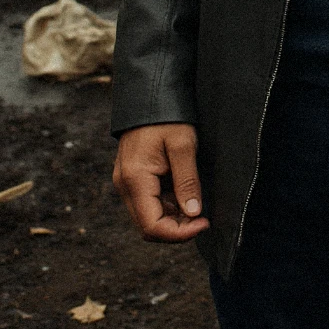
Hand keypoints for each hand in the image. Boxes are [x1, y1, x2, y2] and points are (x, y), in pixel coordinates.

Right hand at [113, 123, 209, 242]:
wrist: (149, 94)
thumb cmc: (167, 117)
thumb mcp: (183, 145)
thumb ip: (187, 181)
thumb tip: (193, 213)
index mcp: (135, 179)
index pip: (152, 226)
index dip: (179, 233)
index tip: (204, 222)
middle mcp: (124, 185)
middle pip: (148, 227)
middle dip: (177, 229)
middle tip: (203, 217)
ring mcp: (126, 182)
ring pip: (149, 217)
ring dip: (173, 218)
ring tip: (196, 202)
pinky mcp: (132, 178)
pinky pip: (149, 203)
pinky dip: (168, 206)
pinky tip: (184, 193)